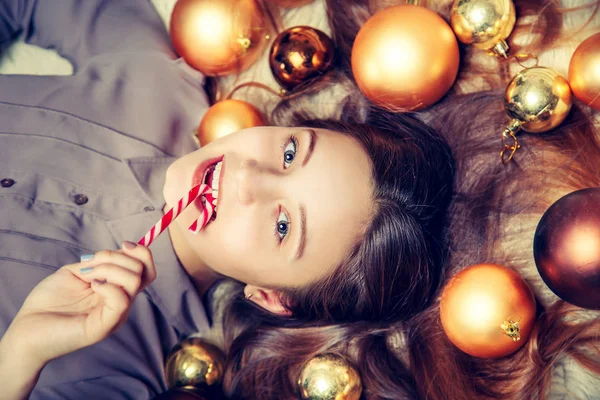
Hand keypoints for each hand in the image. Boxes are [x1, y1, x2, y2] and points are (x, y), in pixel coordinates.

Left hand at [4, 241, 156, 366]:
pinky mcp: (105, 327)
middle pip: (143, 271)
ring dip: (109, 268)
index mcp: (117, 290)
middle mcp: (121, 302)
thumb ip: (100, 262)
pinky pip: (121, 301)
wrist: (26, 330)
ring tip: (87, 276)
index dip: (141, 252)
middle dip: (116, 257)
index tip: (123, 244)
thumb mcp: (76, 271)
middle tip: (90, 263)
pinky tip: (91, 285)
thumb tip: (124, 250)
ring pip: (134, 281)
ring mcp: (115, 315)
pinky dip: (107, 286)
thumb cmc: (49, 302)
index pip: (146, 270)